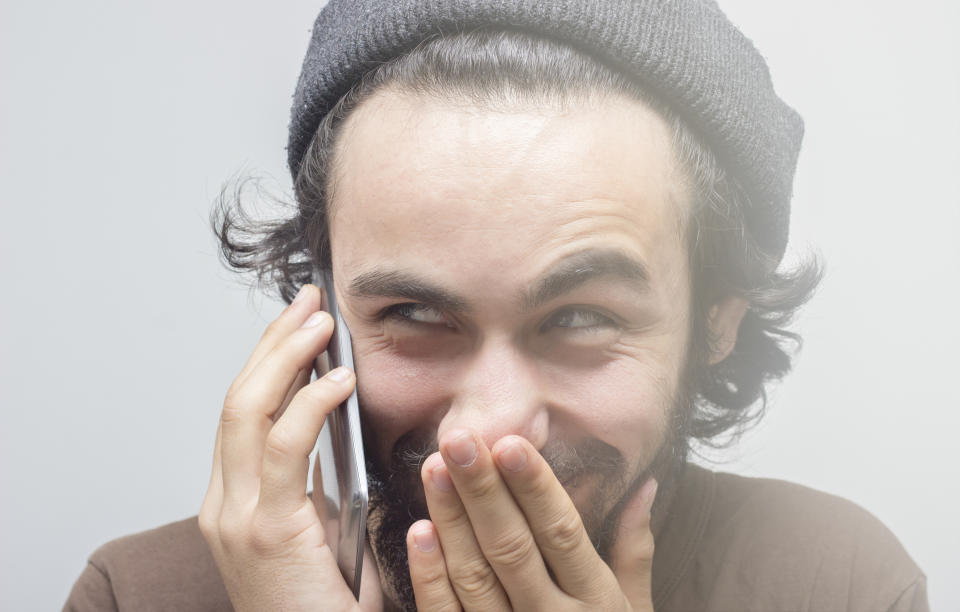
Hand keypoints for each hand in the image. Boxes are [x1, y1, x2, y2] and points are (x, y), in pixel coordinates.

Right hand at [198, 284, 382, 611]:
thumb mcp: (318, 542)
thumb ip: (320, 494)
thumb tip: (344, 445)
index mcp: (233, 504)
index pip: (242, 414)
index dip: (268, 362)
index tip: (299, 326)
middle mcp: (223, 505)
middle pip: (237, 400)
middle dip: (273, 343)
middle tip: (307, 302)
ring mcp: (236, 517)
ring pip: (248, 411)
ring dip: (286, 357)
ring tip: (320, 320)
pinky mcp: (266, 532)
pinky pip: (284, 449)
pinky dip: (310, 404)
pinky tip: (338, 379)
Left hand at [406, 430, 657, 610]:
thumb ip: (635, 551)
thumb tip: (645, 485)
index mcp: (597, 604)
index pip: (562, 533)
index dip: (535, 488)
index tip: (511, 443)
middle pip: (512, 548)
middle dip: (483, 490)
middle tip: (459, 439)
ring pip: (474, 576)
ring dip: (451, 521)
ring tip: (436, 469)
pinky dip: (430, 577)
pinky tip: (418, 532)